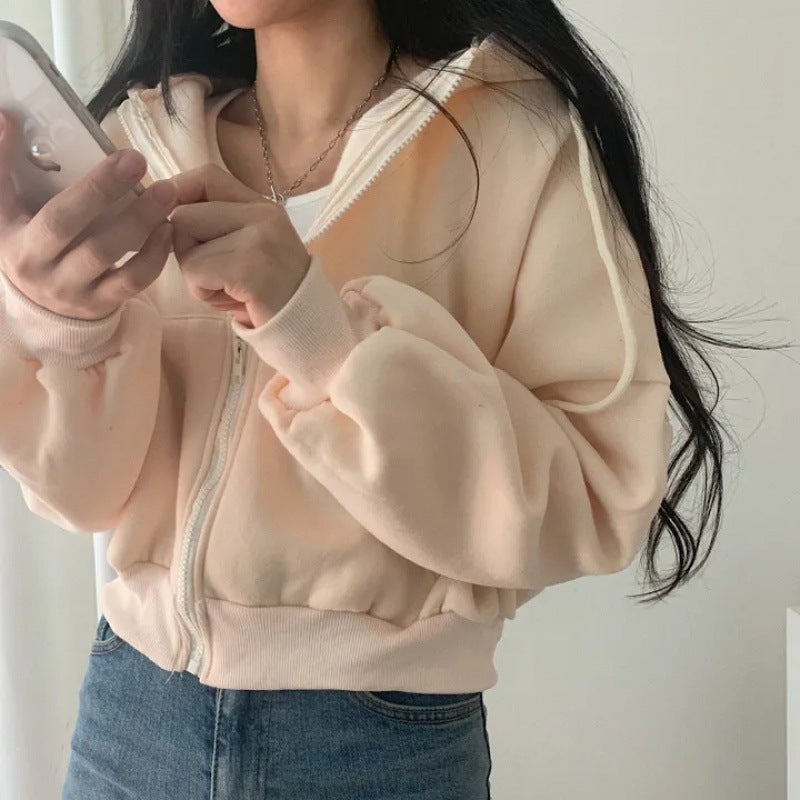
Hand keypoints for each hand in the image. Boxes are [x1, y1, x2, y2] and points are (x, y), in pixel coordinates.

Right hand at [0, 109, 176, 320]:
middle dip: (107, 193)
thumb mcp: (7, 214)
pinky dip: (153, 256)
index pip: (51, 213)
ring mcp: (75, 291)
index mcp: (18, 242)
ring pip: (109, 256)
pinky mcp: (103, 304)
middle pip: (78, 231)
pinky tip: (167, 229)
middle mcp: (44, 270)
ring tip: (165, 193)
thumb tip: (5, 117)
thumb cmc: (29, 246)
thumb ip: (4, 169)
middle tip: (138, 161)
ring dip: (141, 222)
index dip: (85, 186)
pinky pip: (133, 281)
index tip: (114, 153)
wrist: (39, 306)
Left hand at [168, 164, 311, 328]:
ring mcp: (258, 238)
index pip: (206, 176)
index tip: (176, 224)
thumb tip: (163, 213)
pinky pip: (194, 270)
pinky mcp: (249, 267)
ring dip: (193, 273)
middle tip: (214, 275)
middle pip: (184, 212)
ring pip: (183, 240)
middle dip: (184, 248)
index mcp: (261, 207)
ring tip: (225, 288)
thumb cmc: (269, 296)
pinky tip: (230, 299)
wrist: (305, 326)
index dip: (179, 194)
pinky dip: (202, 291)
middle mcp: (262, 214)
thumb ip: (216, 225)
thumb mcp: (246, 249)